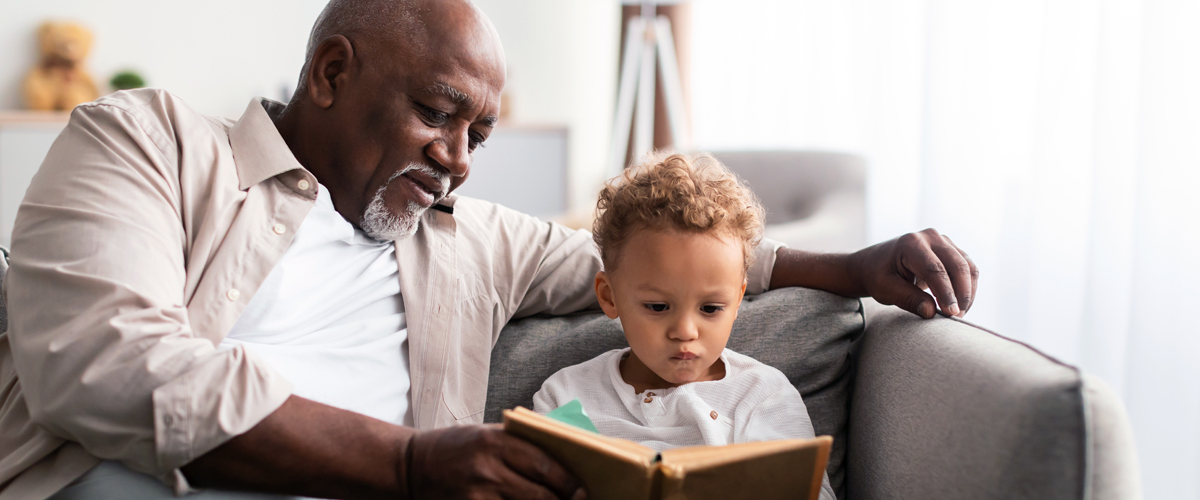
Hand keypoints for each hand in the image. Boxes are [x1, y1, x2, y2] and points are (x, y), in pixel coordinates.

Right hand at [406, 425, 584, 499]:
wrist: (411, 466)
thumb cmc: (457, 447)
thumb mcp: (488, 434)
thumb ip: (523, 444)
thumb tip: (567, 458)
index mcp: (496, 441)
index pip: (545, 465)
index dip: (569, 482)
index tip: (583, 490)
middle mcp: (487, 469)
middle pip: (540, 496)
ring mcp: (476, 496)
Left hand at [847, 228, 977, 317]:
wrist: (875, 263)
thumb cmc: (878, 276)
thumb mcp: (885, 290)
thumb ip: (908, 299)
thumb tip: (931, 312)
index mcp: (911, 244)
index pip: (934, 269)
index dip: (945, 292)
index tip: (951, 314)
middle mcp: (930, 236)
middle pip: (956, 265)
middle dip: (961, 294)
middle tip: (957, 318)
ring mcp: (943, 240)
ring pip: (967, 267)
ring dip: (967, 292)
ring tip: (958, 314)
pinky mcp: (951, 248)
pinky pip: (968, 268)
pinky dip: (968, 287)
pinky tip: (960, 304)